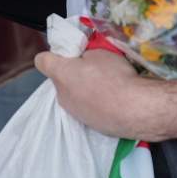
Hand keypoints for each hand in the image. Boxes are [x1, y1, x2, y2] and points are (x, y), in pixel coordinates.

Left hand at [35, 49, 153, 138]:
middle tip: (93, 68)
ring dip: (84, 89)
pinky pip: (86, 108)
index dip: (53, 54)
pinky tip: (112, 100)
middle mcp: (62, 96)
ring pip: (73, 95)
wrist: (135, 110)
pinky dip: (95, 103)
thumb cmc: (115, 77)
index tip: (68, 53)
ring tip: (107, 86)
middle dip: (73, 73)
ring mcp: (74, 113)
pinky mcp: (88, 125)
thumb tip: (83, 60)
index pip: (42, 61)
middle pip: (60, 79)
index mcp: (61, 74)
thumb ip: (85, 54)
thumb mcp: (100, 52)